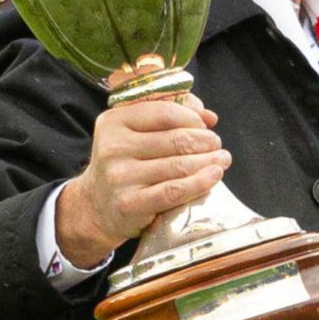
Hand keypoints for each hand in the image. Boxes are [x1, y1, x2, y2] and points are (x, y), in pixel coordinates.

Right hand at [55, 84, 230, 267]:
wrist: (96, 206)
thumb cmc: (125, 164)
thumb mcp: (135, 133)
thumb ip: (169, 117)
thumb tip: (208, 116)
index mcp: (114, 121)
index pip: (165, 112)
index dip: (193, 118)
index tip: (206, 126)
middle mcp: (113, 147)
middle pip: (175, 140)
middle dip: (205, 141)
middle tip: (217, 145)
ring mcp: (120, 177)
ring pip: (178, 165)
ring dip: (208, 161)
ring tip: (222, 160)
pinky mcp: (130, 204)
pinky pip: (174, 191)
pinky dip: (200, 183)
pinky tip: (214, 176)